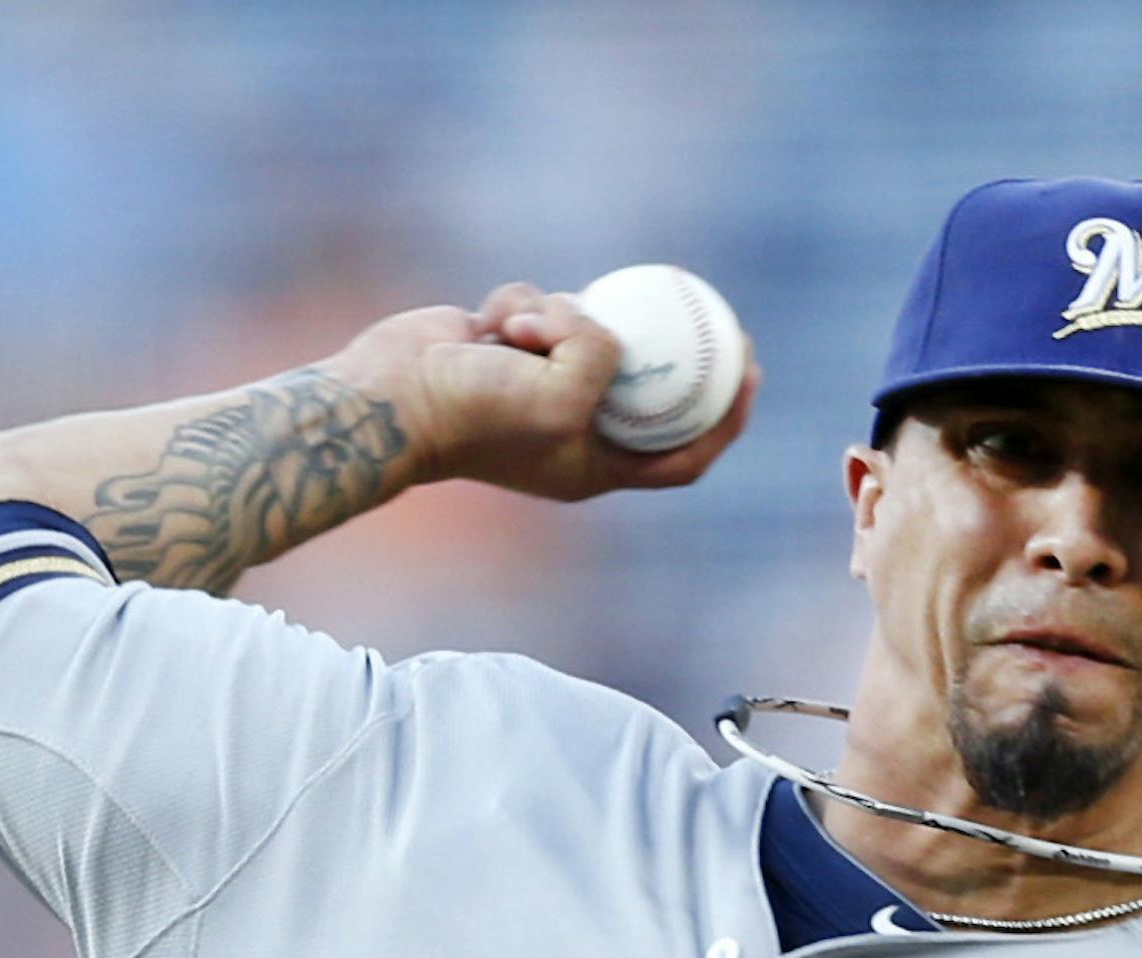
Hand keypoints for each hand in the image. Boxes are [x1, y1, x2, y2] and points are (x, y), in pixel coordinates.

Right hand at [337, 286, 757, 502]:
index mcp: (596, 467)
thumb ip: (605, 359)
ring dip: (561, 316)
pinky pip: (541, 308)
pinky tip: (487, 323)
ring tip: (519, 335)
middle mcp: (575, 429)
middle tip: (714, 312)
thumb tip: (608, 328)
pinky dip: (520, 305)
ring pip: (587, 328)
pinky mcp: (511, 349)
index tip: (748, 371)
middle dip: (676, 351)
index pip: (682, 454)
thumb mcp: (563, 395)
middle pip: (647, 387)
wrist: (393, 396)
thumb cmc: (478, 412)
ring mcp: (543, 386)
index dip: (726, 419)